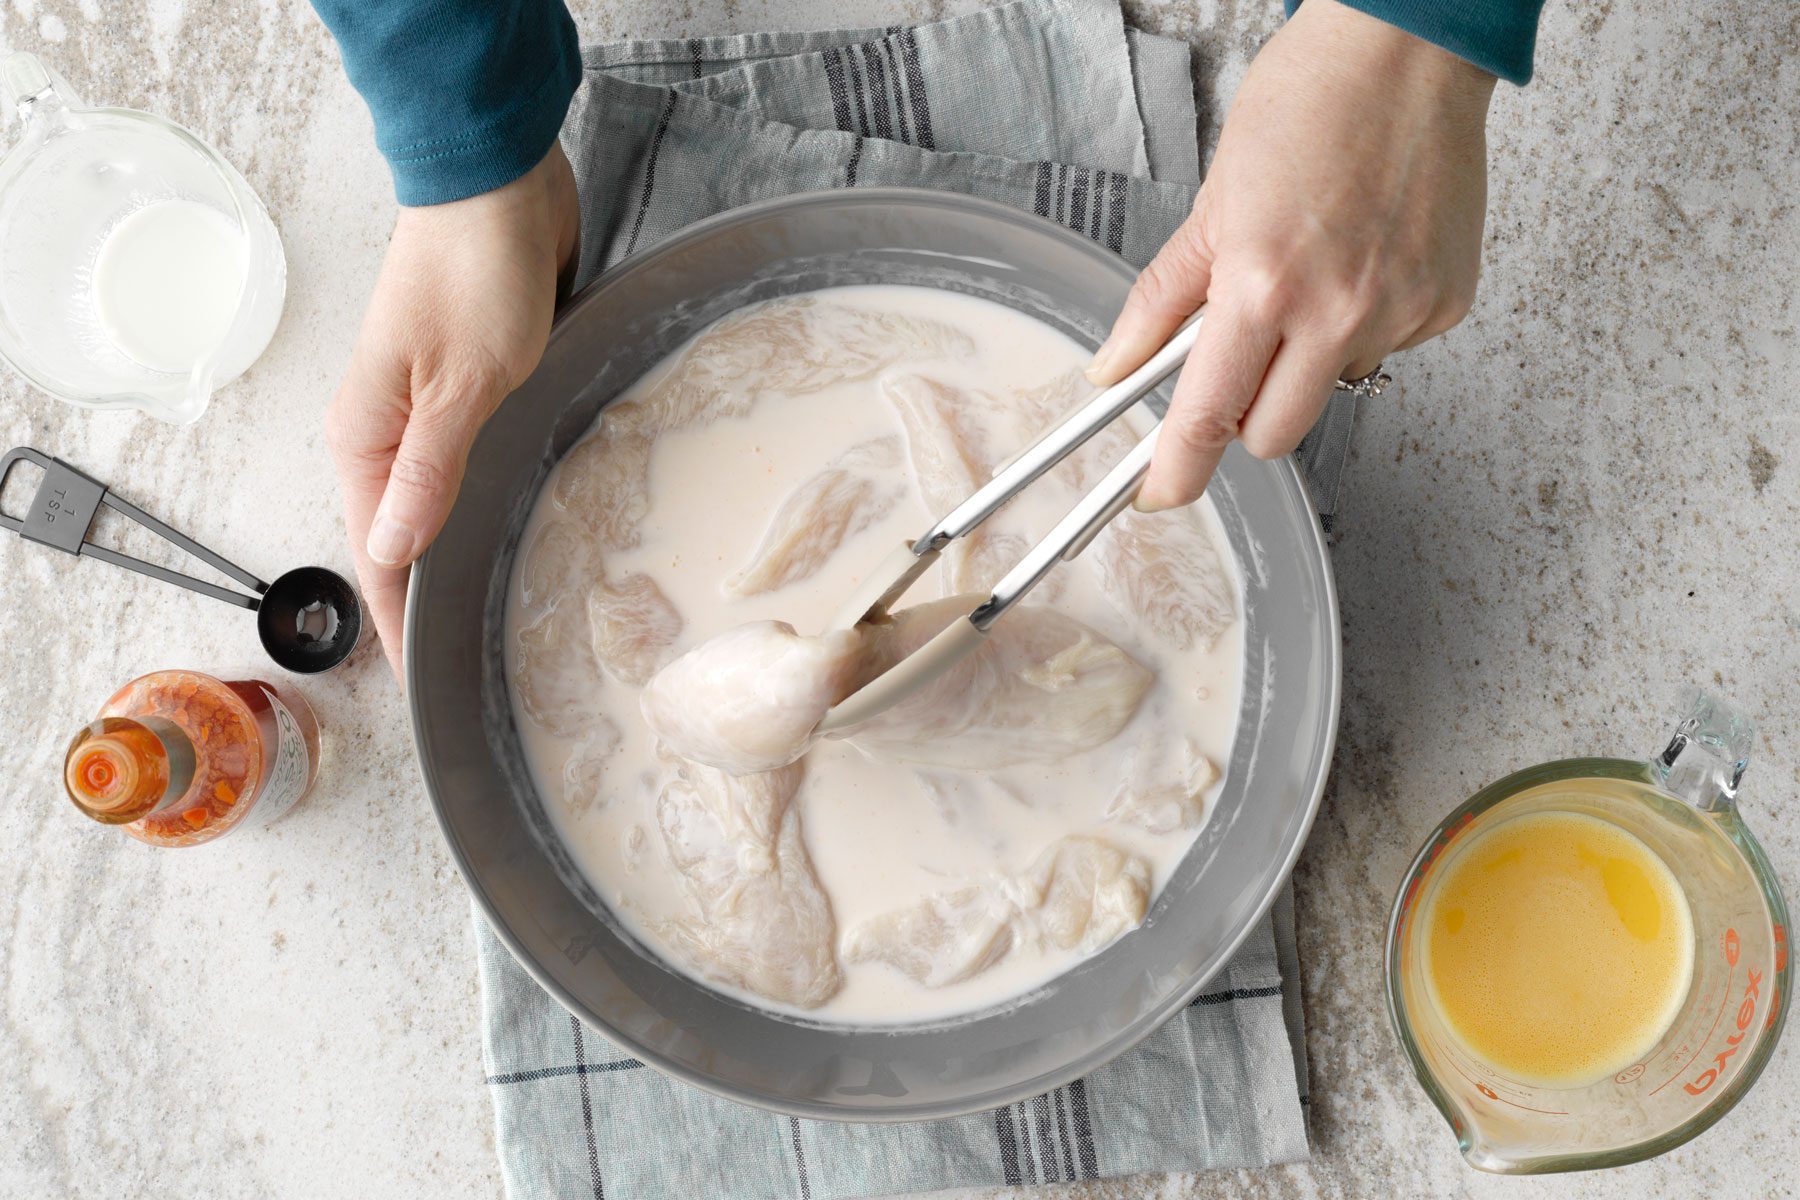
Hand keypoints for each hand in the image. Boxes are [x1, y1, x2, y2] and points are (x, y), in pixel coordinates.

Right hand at [327, 145, 578, 678]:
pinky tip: (515, 531)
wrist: (497, 184)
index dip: (399, 622)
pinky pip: (472, 465)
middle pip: (401, 537)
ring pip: (438, 503)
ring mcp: (431, 409)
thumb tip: (392, 551)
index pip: (377, 553)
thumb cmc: (474, 274)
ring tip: (491, 619)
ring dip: (457, 555)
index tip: (424, 684)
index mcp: (366, 435)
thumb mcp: (456, 384)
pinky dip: (487, 503)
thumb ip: (427, 472)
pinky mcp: (472, 386)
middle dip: (426, 602)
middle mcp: (388, 429)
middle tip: (468, 668)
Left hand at [1088, 0, 1495, 510]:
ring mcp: (1400, 312)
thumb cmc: (1311, 102)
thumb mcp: (1212, 202)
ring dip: (1307, 362)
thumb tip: (1116, 366)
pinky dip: (1363, 326)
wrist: (1410, 49)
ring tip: (1311, 275)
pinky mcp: (1446, 306)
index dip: (1178, 469)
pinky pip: (1384, 352)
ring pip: (1330, 392)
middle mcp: (1338, 310)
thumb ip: (1163, 298)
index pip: (1209, 414)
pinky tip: (1361, 262)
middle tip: (1237, 355)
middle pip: (1272, 434)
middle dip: (1243, 414)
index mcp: (1264, 284)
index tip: (1160, 494)